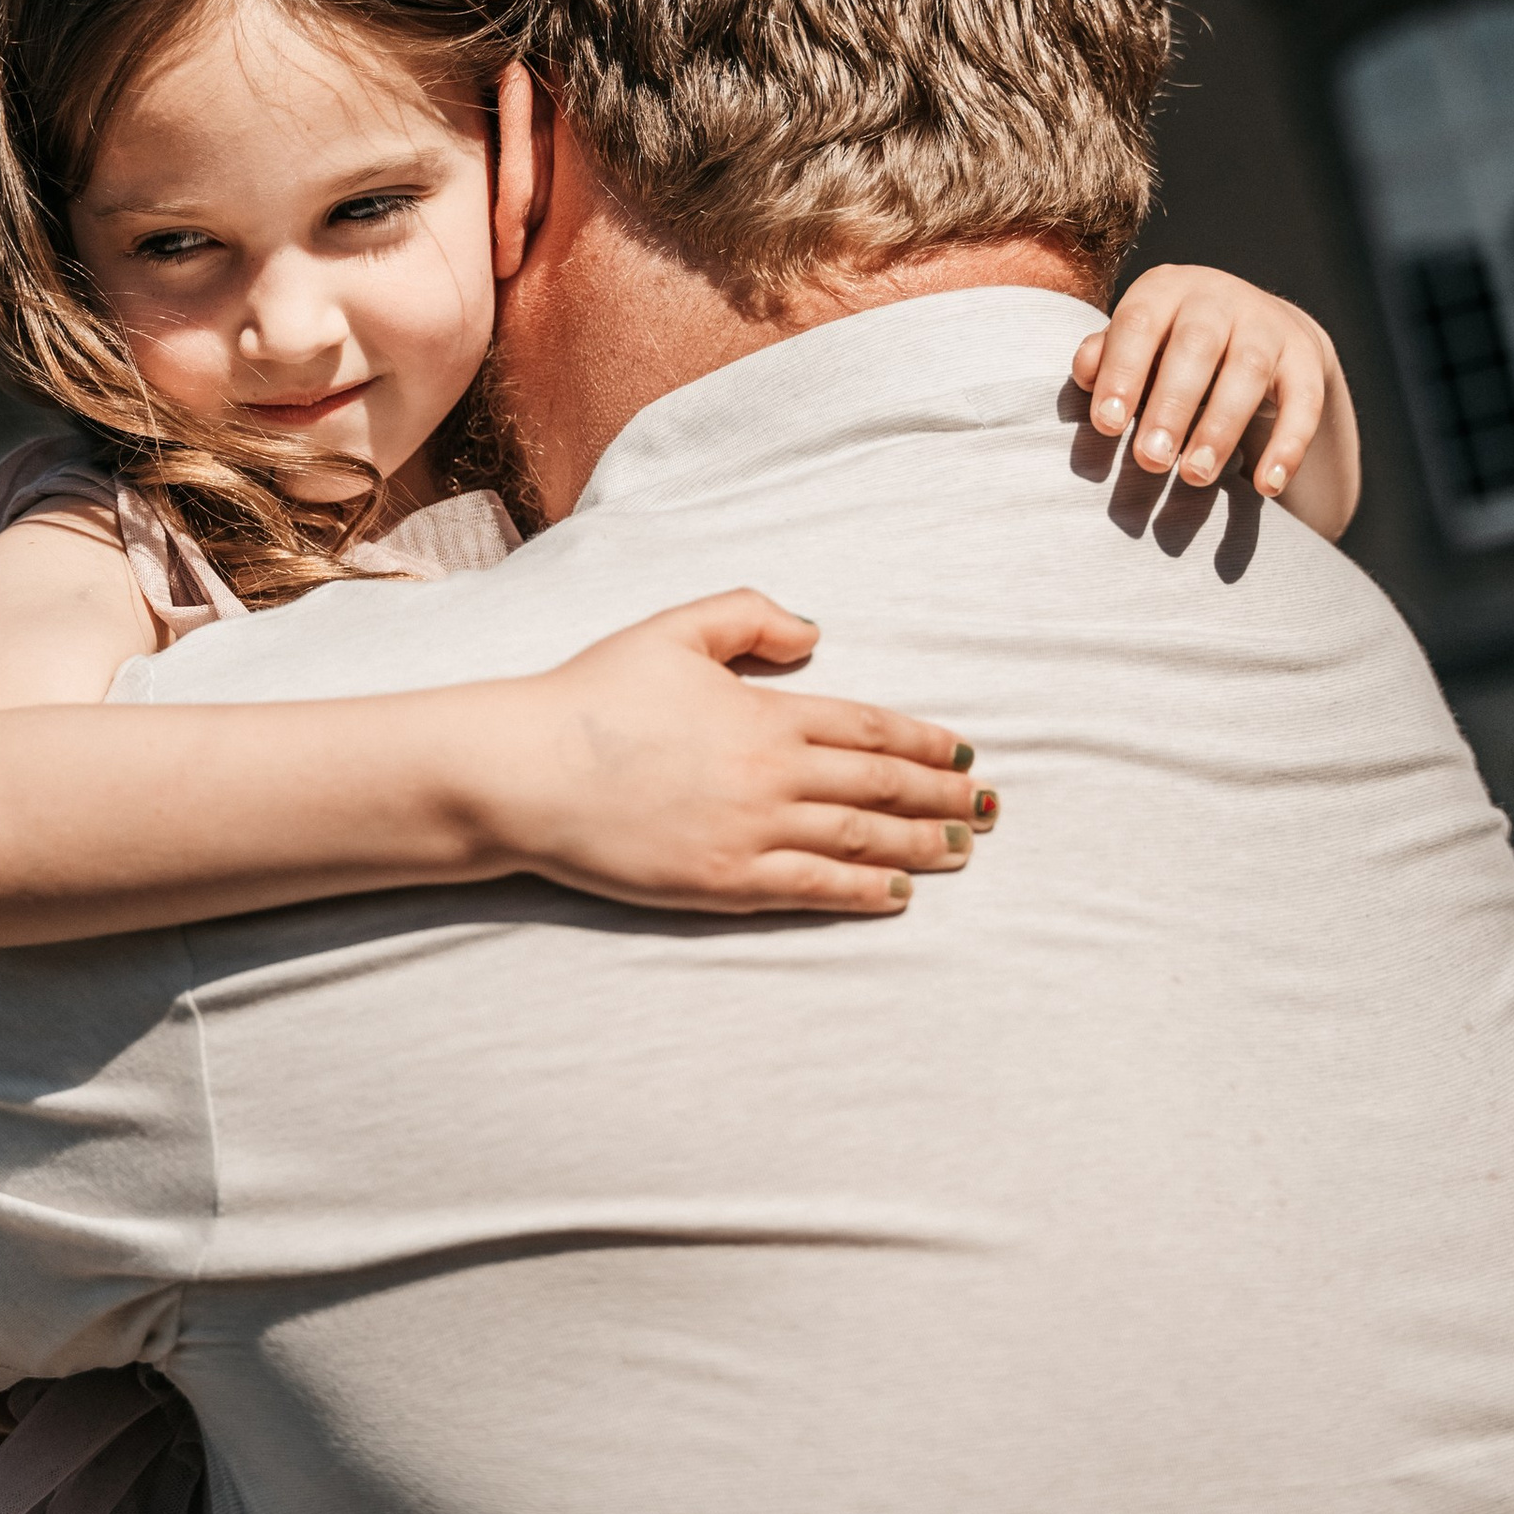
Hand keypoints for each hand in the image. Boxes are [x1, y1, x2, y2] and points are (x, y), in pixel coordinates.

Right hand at [483, 595, 989, 916]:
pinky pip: (814, 888)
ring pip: (860, 840)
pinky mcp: (724, 882)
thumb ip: (748, 618)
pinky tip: (898, 895)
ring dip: (920, 845)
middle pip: (880, 787)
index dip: (923, 742)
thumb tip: (813, 633)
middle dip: (941, 798)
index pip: (868, 729)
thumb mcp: (672, 630)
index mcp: (764, 713)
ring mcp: (751, 832)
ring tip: (963, 850)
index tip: (963, 753)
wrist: (525, 770)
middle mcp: (772, 774)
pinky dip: (864, 891)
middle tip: (988, 807)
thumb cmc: (591, 696)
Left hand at [1074, 267, 1361, 537]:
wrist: (1253, 327)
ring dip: (1220, 427)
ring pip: (1248, 371)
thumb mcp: (1135, 343)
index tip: (1108, 425)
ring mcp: (1267, 324)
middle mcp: (1218, 297)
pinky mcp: (1305, 358)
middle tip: (1150, 460)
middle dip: (1171, 406)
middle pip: (1196, 346)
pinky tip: (1269, 485)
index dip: (1123, 372)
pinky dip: (1288, 444)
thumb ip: (1106, 356)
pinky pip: (1303, 401)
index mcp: (1165, 290)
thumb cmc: (1168, 347)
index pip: (1139, 323)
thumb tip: (1085, 373)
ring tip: (1194, 477)